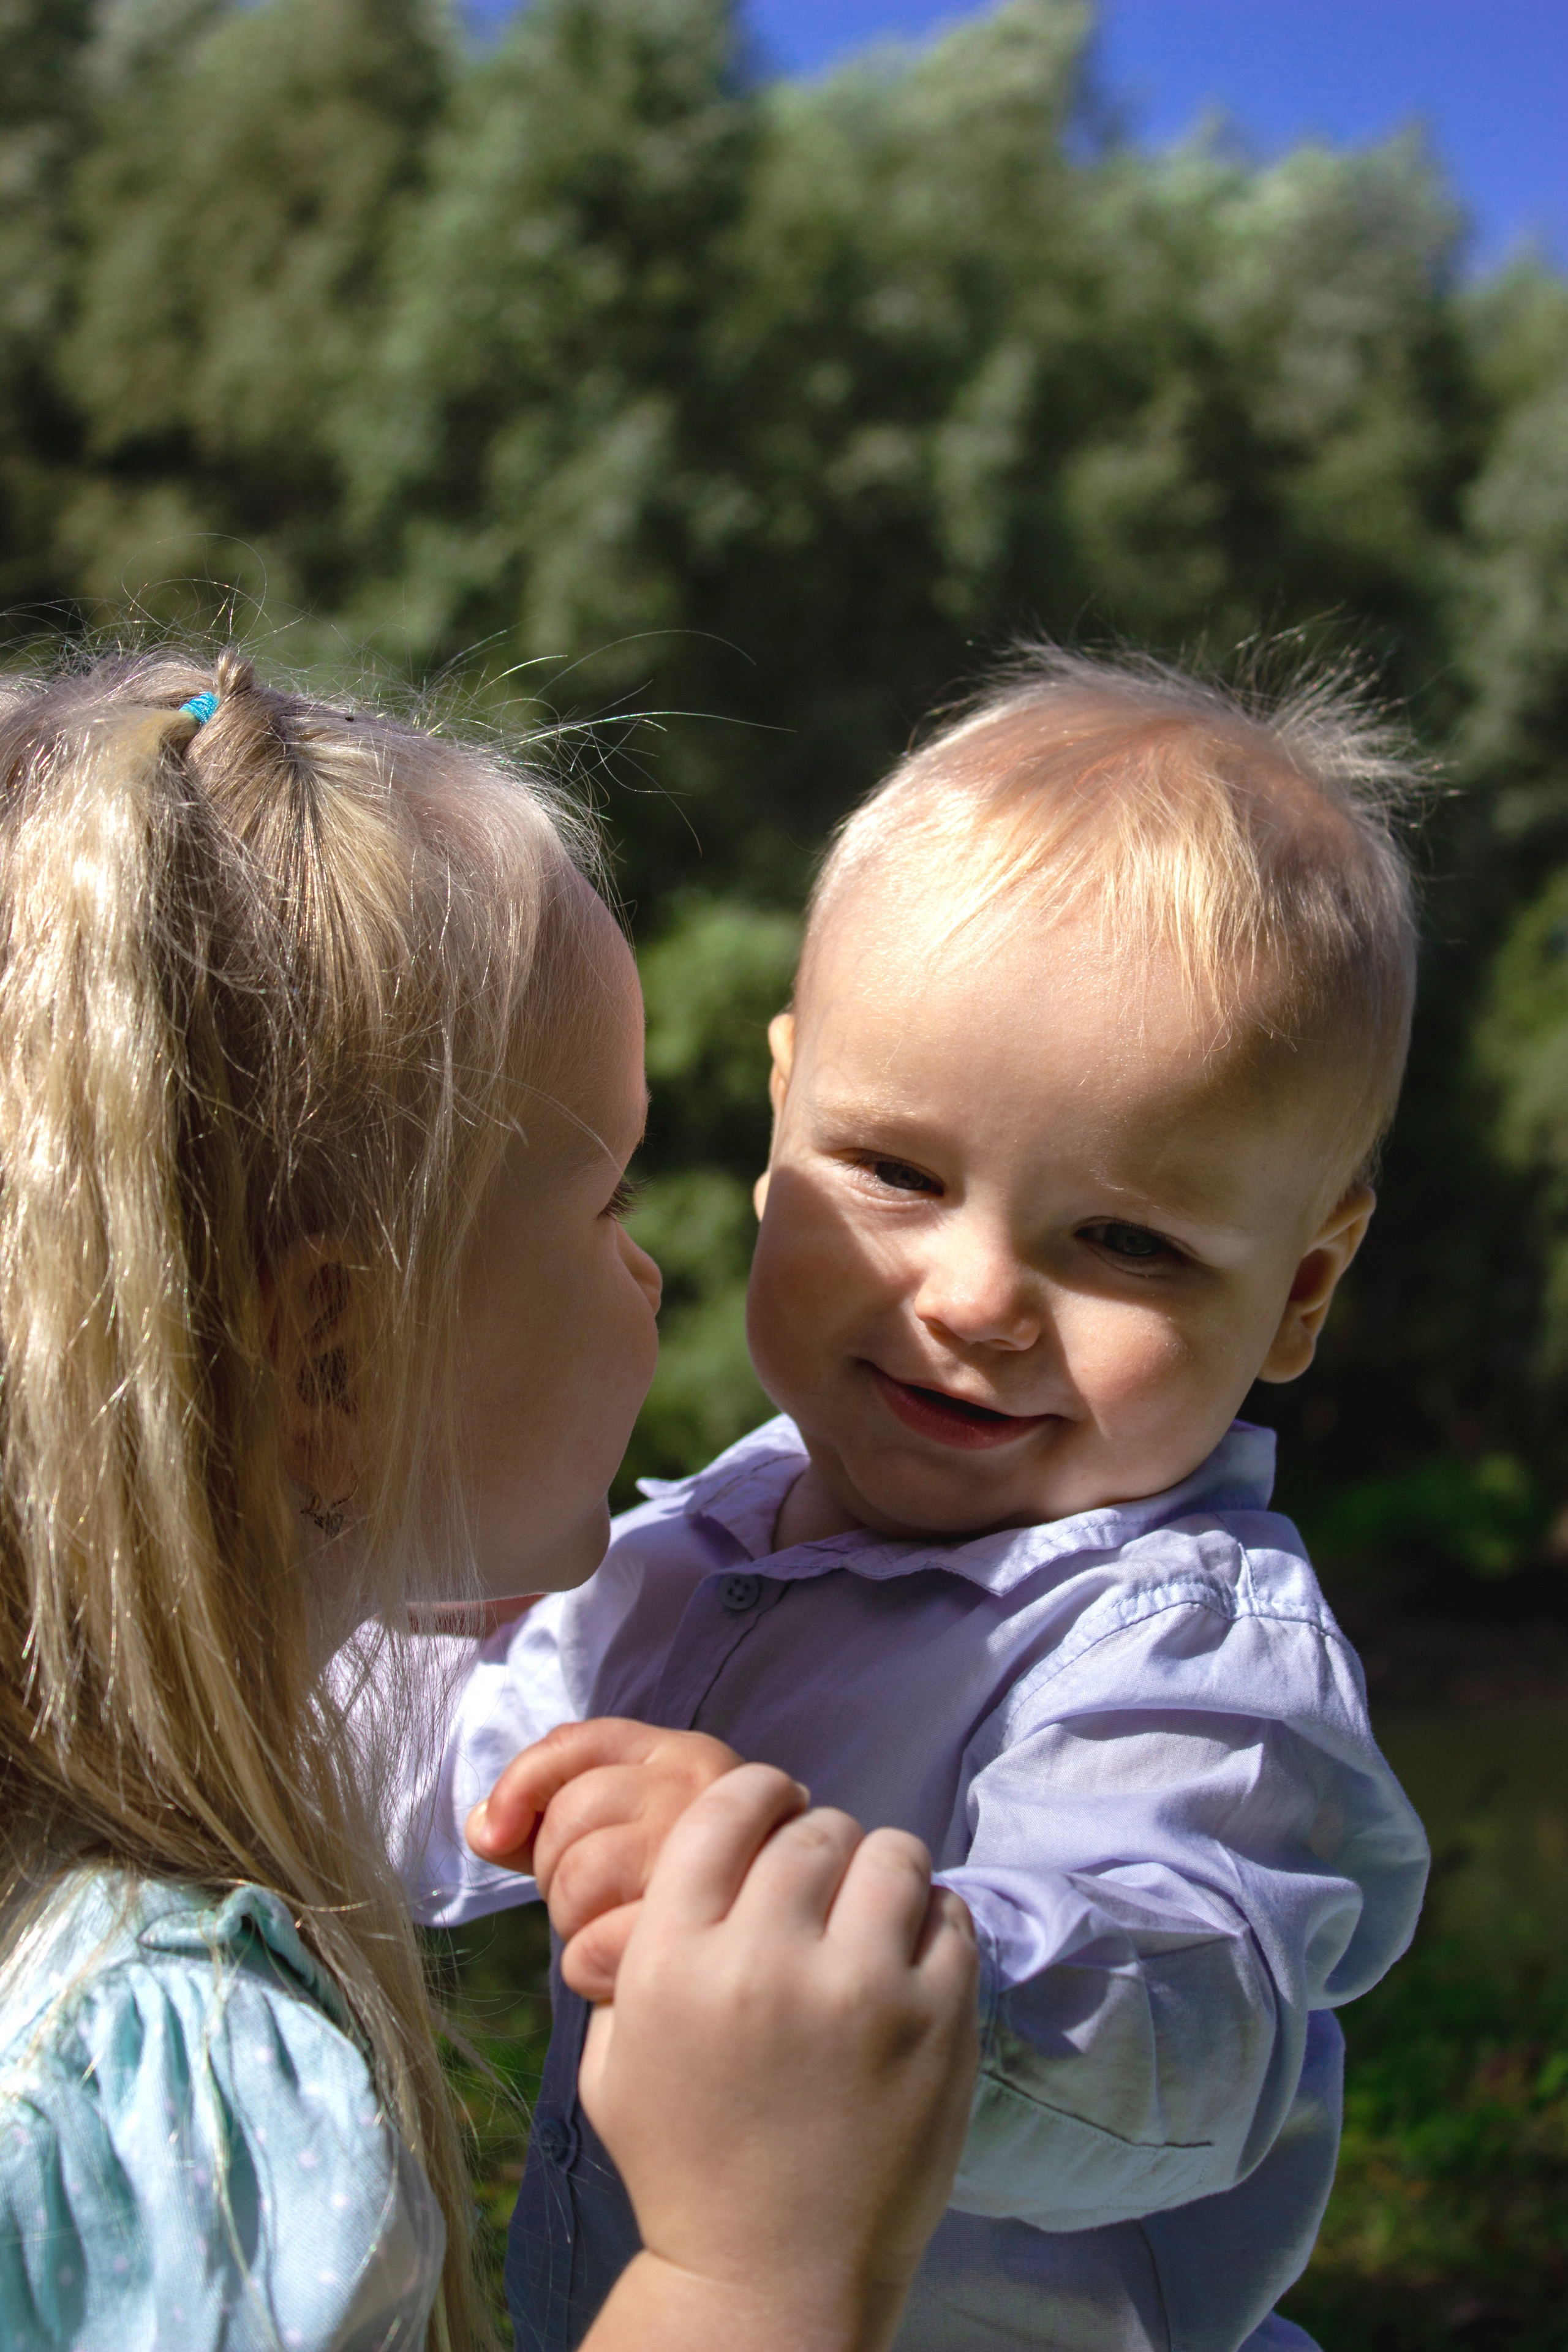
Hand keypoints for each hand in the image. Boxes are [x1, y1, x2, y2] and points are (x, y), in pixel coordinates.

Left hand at [465, 1718, 742, 1996]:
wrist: (769, 1966)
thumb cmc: (683, 1891)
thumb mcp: (628, 1830)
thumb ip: (547, 1818)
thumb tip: (483, 1828)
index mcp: (683, 1754)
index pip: (574, 1743)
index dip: (520, 1785)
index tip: (496, 1835)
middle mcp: (700, 1790)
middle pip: (567, 1818)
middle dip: (556, 1872)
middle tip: (599, 1898)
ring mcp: (709, 1857)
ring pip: (576, 1879)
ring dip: (574, 1921)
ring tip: (616, 1927)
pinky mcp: (701, 1930)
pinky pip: (591, 1949)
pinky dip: (588, 1969)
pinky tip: (620, 1971)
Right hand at [577, 1765, 979, 2351]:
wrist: (769, 2277)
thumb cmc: (685, 2164)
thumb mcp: (617, 2054)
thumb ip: (635, 1950)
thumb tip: (688, 1858)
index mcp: (673, 1960)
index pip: (727, 1807)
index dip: (759, 1794)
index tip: (776, 1809)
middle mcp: (763, 1960)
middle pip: (813, 1826)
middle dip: (818, 1844)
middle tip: (822, 1886)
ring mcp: (858, 1990)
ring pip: (890, 1851)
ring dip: (881, 1874)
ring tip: (871, 1916)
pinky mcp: (935, 2023)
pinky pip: (950, 1914)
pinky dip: (932, 1925)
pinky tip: (908, 1962)